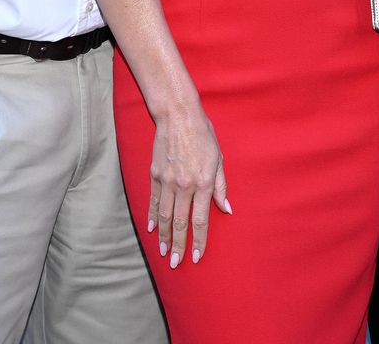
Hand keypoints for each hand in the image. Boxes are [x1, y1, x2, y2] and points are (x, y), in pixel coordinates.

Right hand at [146, 108, 231, 267]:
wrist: (178, 114)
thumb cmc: (202, 134)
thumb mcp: (218, 158)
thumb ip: (221, 186)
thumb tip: (227, 209)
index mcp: (203, 182)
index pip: (201, 220)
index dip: (199, 241)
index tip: (196, 257)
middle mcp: (184, 185)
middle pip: (181, 223)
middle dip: (179, 246)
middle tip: (176, 264)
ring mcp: (167, 180)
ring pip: (165, 215)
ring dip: (164, 236)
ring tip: (163, 253)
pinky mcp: (155, 173)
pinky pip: (154, 200)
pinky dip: (153, 216)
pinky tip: (152, 229)